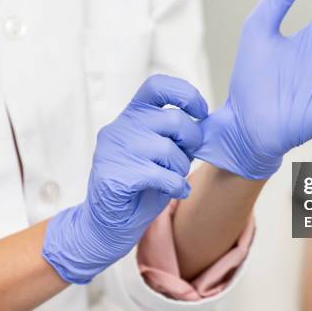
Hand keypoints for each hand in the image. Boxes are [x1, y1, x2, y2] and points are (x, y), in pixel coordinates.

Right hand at [43, 75, 207, 283]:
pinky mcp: (114, 175)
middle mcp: (121, 126)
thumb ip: (175, 135)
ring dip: (180, 169)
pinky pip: (162, 176)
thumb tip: (204, 125)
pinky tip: (175, 191)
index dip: (185, 94)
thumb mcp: (160, 151)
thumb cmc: (140, 186)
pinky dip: (176, 186)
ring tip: (173, 179)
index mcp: (133, 115)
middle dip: (192, 141)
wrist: (108, 224)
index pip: (157, 87)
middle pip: (173, 120)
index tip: (200, 112)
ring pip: (169, 150)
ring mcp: (114, 150)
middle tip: (187, 159)